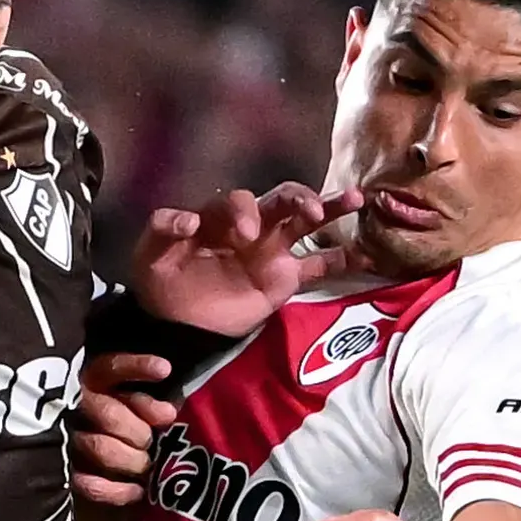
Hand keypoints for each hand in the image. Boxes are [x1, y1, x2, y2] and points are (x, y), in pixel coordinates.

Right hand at [69, 353, 175, 509]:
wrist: (80, 467)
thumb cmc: (117, 428)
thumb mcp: (128, 405)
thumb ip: (146, 404)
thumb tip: (168, 414)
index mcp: (90, 382)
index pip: (111, 368)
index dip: (137, 368)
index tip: (164, 370)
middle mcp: (74, 406)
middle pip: (109, 414)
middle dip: (139, 432)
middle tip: (150, 443)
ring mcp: (66, 441)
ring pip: (100, 448)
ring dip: (131, 459)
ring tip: (145, 466)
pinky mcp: (65, 474)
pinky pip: (90, 485)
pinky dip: (118, 491)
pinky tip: (137, 491)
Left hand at [128, 183, 358, 337]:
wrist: (175, 322)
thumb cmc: (161, 280)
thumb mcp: (151, 252)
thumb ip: (164, 229)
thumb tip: (188, 219)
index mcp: (221, 216)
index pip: (241, 201)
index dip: (244, 211)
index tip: (242, 234)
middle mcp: (253, 226)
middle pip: (283, 199)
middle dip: (299, 198)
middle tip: (311, 210)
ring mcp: (273, 251)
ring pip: (308, 222)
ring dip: (332, 208)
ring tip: (357, 200)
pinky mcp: (285, 279)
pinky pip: (319, 266)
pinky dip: (344, 259)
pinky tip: (369, 255)